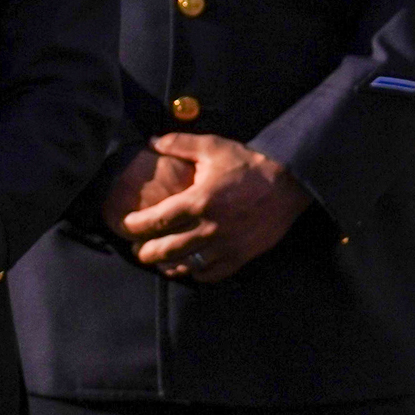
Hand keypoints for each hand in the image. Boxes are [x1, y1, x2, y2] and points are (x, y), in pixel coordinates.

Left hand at [118, 133, 309, 282]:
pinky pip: (210, 274)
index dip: (135, 226)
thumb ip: (178, 144)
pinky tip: (186, 266)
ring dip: (167, 265)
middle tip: (137, 249)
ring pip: (186, 265)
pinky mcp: (241, 256)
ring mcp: (226, 245)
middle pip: (165, 250)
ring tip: (157, 261)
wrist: (288, 183)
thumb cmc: (247, 164)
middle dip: (145, 252)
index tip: (126, 225)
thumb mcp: (212, 147)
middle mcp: (210, 228)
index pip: (155, 221)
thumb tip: (151, 141)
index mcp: (198, 201)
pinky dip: (194, 272)